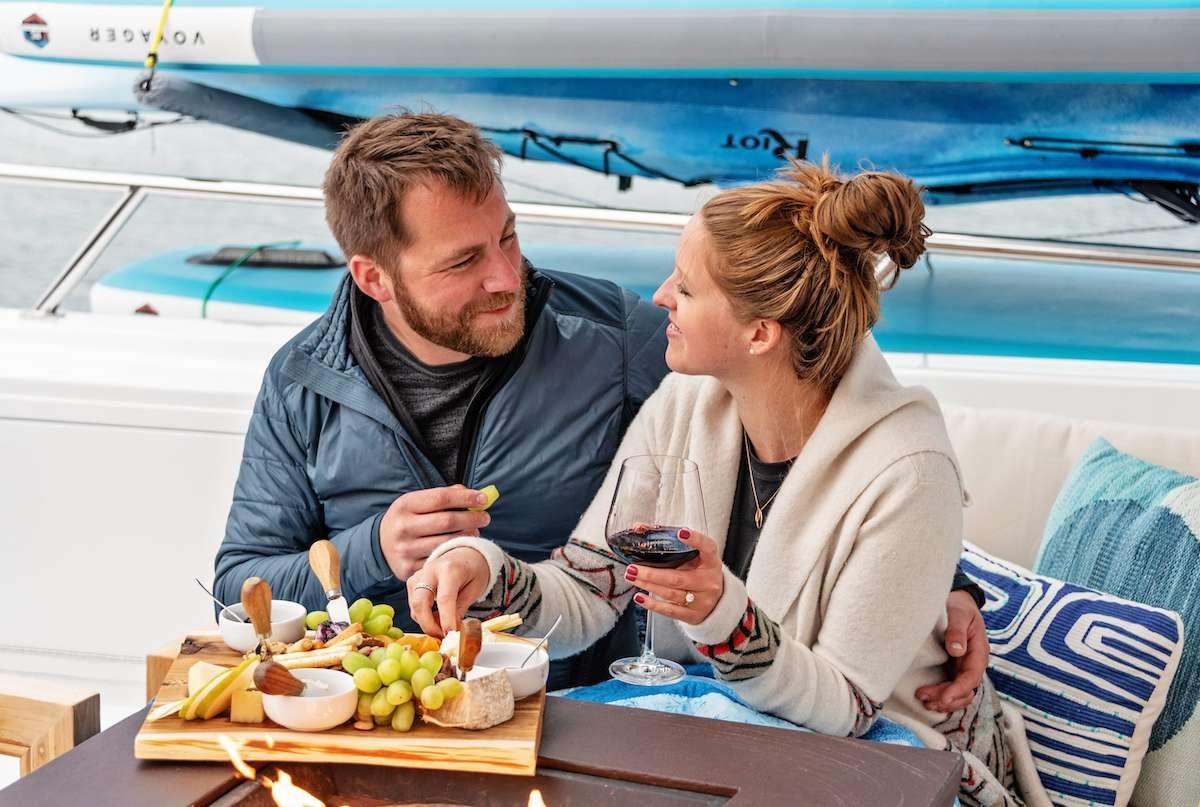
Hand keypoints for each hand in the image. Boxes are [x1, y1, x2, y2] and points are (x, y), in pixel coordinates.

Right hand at [379, 485, 490, 581]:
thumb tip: (473, 494)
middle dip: (471, 518)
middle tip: (485, 517)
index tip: (483, 498)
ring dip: (467, 537)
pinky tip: (462, 548)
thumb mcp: (417, 502)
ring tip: (475, 532)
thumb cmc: (408, 519)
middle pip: (446, 522)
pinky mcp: (409, 569)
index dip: (465, 497)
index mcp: (405, 505)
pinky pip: (439, 561)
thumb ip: (444, 495)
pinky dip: (455, 553)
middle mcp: (403, 527)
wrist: (380, 545)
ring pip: (446, 543)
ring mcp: (405, 550)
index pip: (441, 498)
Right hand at [407, 547, 492, 637]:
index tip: (450, 635)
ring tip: (443, 628)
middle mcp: (430, 570)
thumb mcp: (475, 588)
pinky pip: (413, 604)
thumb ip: (461, 608)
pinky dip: (422, 616)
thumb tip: (451, 630)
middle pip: (420, 602)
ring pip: (414, 606)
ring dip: (426, 622)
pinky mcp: (412, 582)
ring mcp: (418, 575)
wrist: (465, 553)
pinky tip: (436, 618)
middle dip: (428, 625)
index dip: (446, 619)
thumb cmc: (473, 571)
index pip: (445, 598)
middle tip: (442, 637)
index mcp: (450, 569)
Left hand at [625, 528, 723, 624]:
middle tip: (633, 568)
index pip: (707, 547)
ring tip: (632, 577)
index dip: (695, 539)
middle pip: (678, 578)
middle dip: (652, 573)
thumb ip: (669, 541)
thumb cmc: (700, 572)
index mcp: (711, 561)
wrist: (718, 602)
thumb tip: (639, 527)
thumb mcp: (694, 556)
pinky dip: (653, 604)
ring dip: (648, 585)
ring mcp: (701, 600)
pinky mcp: (693, 615)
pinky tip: (640, 597)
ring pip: (671, 594)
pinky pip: (670, 610)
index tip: (680, 532)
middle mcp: (708, 581)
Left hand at [915, 589, 989, 711]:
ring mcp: (964, 668)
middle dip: (947, 698)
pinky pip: (952, 688)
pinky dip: (942, 696)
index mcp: (979, 652)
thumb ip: (957, 631)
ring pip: (960, 694)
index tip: (943, 697)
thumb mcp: (959, 614)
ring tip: (925, 702)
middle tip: (924, 697)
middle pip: (965, 690)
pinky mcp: (954, 668)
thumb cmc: (960, 607)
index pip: (971, 677)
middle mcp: (973, 663)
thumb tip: (957, 650)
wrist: (958, 603)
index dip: (958, 690)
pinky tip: (929, 699)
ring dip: (945, 701)